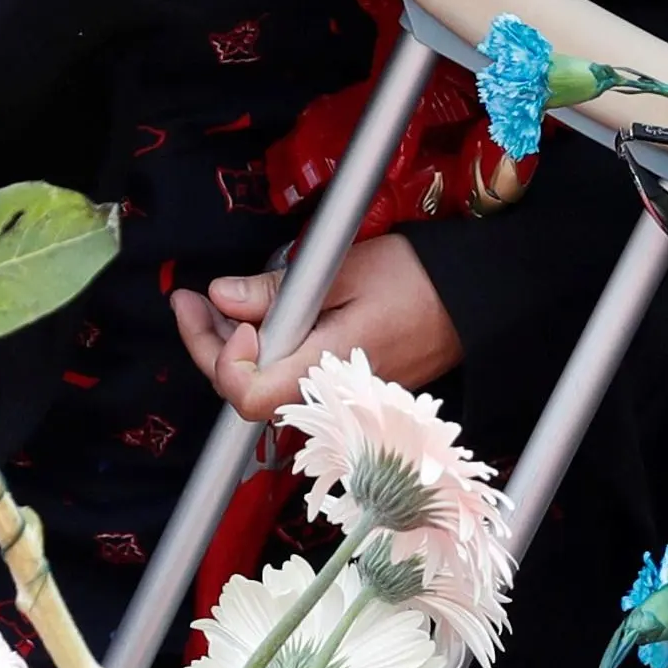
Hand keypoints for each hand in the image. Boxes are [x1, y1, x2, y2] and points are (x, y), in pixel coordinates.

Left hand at [173, 230, 461, 423]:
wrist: (474, 301)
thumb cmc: (418, 280)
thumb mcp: (342, 269)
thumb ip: (277, 291)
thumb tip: (223, 297)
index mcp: (326, 367)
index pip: (248, 395)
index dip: (223, 359)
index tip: (225, 313)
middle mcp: (329, 395)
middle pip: (247, 394)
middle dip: (211, 346)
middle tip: (192, 301)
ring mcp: (337, 398)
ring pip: (266, 387)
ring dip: (237, 349)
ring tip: (223, 304)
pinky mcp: (344, 390)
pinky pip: (291, 380)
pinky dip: (269, 352)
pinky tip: (263, 321)